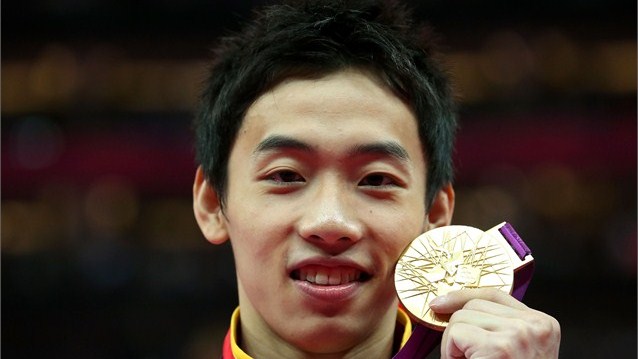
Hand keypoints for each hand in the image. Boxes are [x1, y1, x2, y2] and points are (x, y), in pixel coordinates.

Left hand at [429, 288, 559, 358]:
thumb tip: (453, 305)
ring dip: (455, 344)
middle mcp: (535, 326)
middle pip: (474, 304)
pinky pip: (455, 333)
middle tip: (469, 358)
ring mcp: (519, 334)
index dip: (462, 296)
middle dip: (460, 329)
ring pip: (460, 317)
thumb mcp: (514, 350)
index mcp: (543, 325)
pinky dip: (451, 352)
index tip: (440, 302)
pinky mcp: (500, 348)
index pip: (495, 294)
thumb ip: (497, 327)